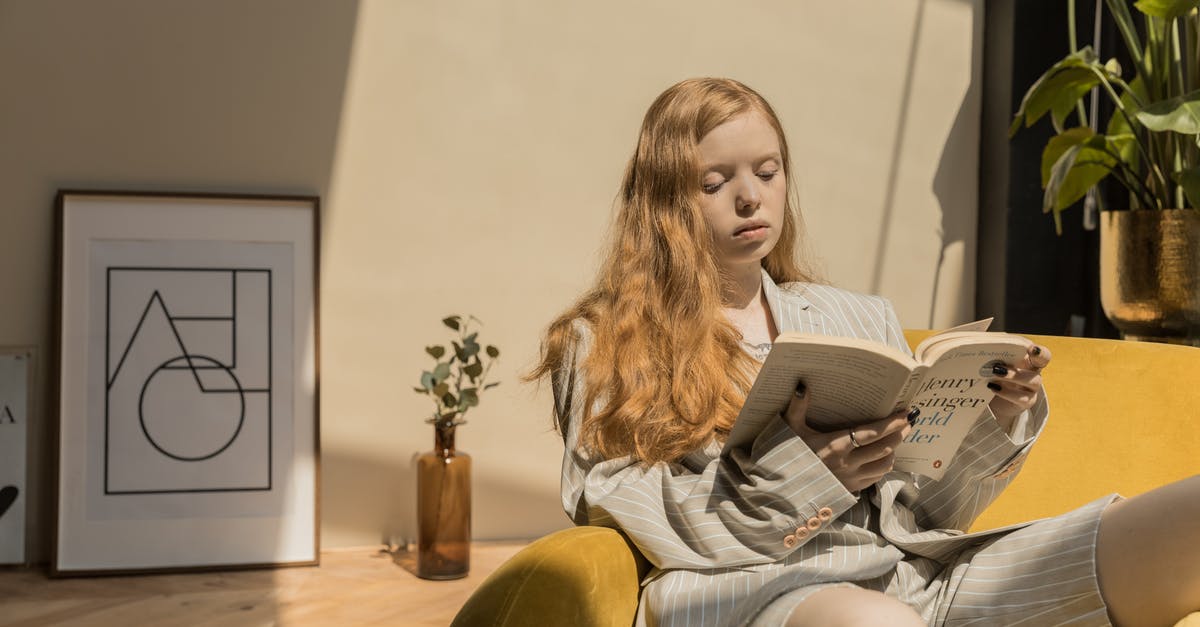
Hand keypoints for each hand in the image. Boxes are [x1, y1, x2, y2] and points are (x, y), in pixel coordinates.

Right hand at [782, 383, 911, 492]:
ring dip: (894, 450)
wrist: (783, 491)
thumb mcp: (790, 430)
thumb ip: (797, 408)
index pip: (872, 433)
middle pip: (885, 448)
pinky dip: (884, 465)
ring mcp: (852, 478)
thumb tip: (802, 385)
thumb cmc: (788, 456)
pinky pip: (876, 477)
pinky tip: (882, 456)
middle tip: (908, 421)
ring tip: (896, 438)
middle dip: (900, 433)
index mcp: (836, 446)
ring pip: (885, 465)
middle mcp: (848, 464)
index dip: (892, 423)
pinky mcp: (852, 489)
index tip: (906, 413)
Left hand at [987, 343, 1050, 426]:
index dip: (1040, 351)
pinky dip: (1006, 392)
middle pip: (1041, 364)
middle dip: (1028, 359)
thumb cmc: (997, 375)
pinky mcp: (1027, 402)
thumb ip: (995, 352)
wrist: (996, 401)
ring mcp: (1032, 388)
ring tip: (995, 372)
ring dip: (1014, 375)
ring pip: (1033, 380)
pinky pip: (1021, 398)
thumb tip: (980, 341)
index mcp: (1029, 359)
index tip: (1031, 348)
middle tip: (999, 364)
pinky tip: (992, 387)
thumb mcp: (995, 363)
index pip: (1042, 354)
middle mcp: (1034, 372)